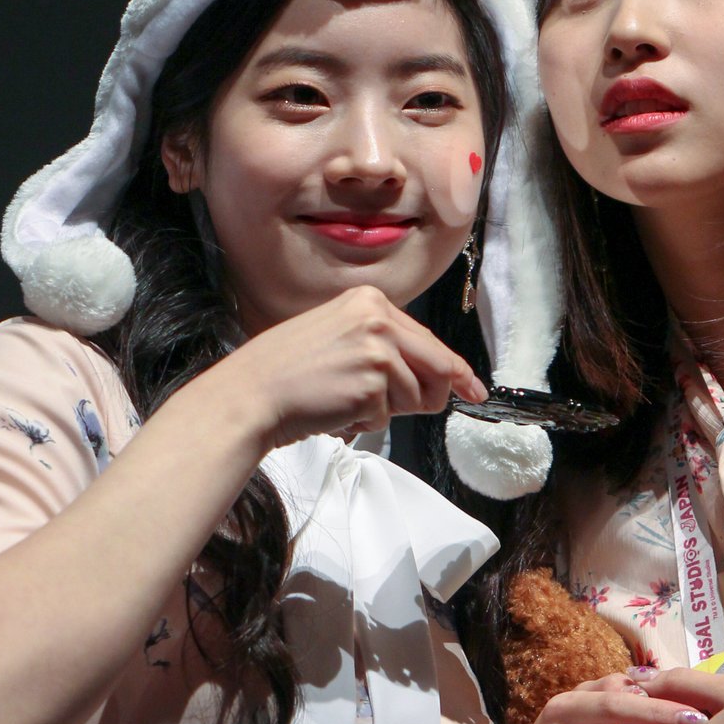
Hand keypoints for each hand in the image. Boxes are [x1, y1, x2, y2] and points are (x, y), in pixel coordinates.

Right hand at [213, 285, 486, 450]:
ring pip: (416, 396)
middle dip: (431, 395)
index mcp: (369, 301)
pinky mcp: (374, 382)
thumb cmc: (287, 372)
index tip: (473, 389)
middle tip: (411, 408)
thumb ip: (383, 346)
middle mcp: (379, 318)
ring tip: (343, 400)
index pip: (428, 339)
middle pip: (437, 367)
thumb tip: (434, 377)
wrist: (250, 394)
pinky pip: (390, 416)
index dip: (454, 370)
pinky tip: (336, 410)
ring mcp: (378, 349)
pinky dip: (366, 422)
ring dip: (386, 411)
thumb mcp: (337, 336)